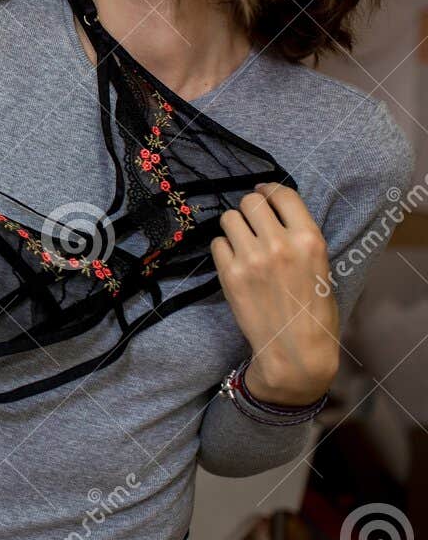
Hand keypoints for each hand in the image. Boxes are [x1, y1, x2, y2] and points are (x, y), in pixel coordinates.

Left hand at [210, 182, 338, 405]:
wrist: (295, 350)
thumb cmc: (314, 311)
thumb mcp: (322, 266)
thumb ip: (300, 237)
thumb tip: (276, 212)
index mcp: (309, 239)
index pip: (282, 194)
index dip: (269, 189)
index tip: (263, 192)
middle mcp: (280, 243)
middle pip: (251, 201)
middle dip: (250, 207)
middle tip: (252, 220)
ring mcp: (251, 258)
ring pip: (229, 218)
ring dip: (234, 226)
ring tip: (242, 241)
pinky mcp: (230, 274)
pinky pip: (217, 243)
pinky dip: (223, 248)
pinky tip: (234, 261)